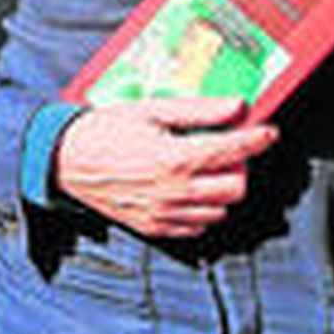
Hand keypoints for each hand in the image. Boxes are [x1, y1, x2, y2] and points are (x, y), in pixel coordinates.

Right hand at [53, 97, 278, 238]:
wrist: (66, 160)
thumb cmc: (104, 130)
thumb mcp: (150, 110)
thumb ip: (198, 111)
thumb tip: (237, 106)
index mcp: (176, 157)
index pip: (235, 150)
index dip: (258, 139)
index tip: (268, 132)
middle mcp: (175, 191)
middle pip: (237, 187)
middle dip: (239, 167)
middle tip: (227, 151)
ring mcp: (165, 213)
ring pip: (221, 211)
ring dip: (222, 190)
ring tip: (205, 170)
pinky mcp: (155, 228)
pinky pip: (197, 227)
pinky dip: (202, 211)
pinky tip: (188, 190)